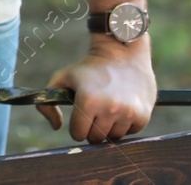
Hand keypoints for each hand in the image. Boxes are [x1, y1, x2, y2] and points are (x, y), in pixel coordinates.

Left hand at [38, 38, 155, 141]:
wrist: (122, 52)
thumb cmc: (89, 67)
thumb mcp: (62, 77)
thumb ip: (47, 103)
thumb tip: (55, 127)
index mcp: (88, 100)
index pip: (78, 134)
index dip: (76, 126)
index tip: (80, 116)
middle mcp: (110, 108)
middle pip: (95, 138)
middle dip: (92, 128)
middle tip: (94, 112)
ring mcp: (128, 112)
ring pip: (113, 137)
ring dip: (109, 127)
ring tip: (108, 107)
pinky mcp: (143, 115)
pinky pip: (130, 132)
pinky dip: (125, 124)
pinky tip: (122, 107)